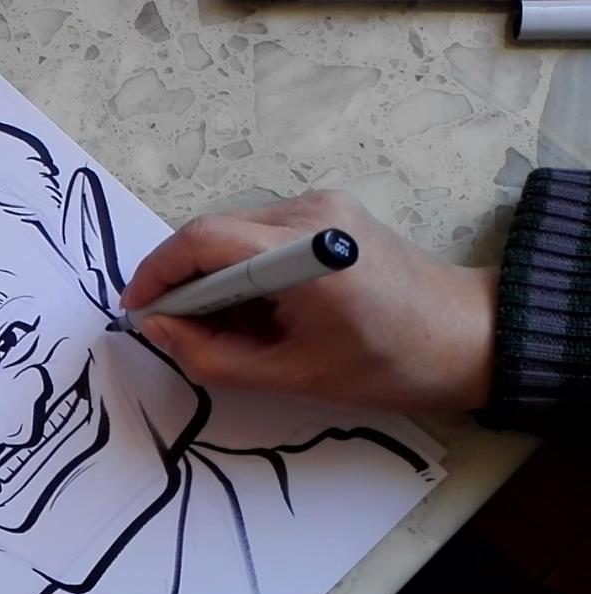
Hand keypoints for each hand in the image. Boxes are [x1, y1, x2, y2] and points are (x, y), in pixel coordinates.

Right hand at [121, 191, 497, 412]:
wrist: (468, 336)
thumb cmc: (388, 364)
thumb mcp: (292, 375)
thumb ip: (214, 356)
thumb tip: (157, 330)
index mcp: (304, 252)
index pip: (203, 242)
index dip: (158, 274)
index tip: (137, 312)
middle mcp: (309, 213)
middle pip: (212, 231)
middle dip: (181, 279)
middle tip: (172, 329)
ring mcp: (320, 206)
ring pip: (232, 231)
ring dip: (210, 276)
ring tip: (216, 326)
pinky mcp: (327, 212)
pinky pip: (258, 234)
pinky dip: (238, 269)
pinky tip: (250, 308)